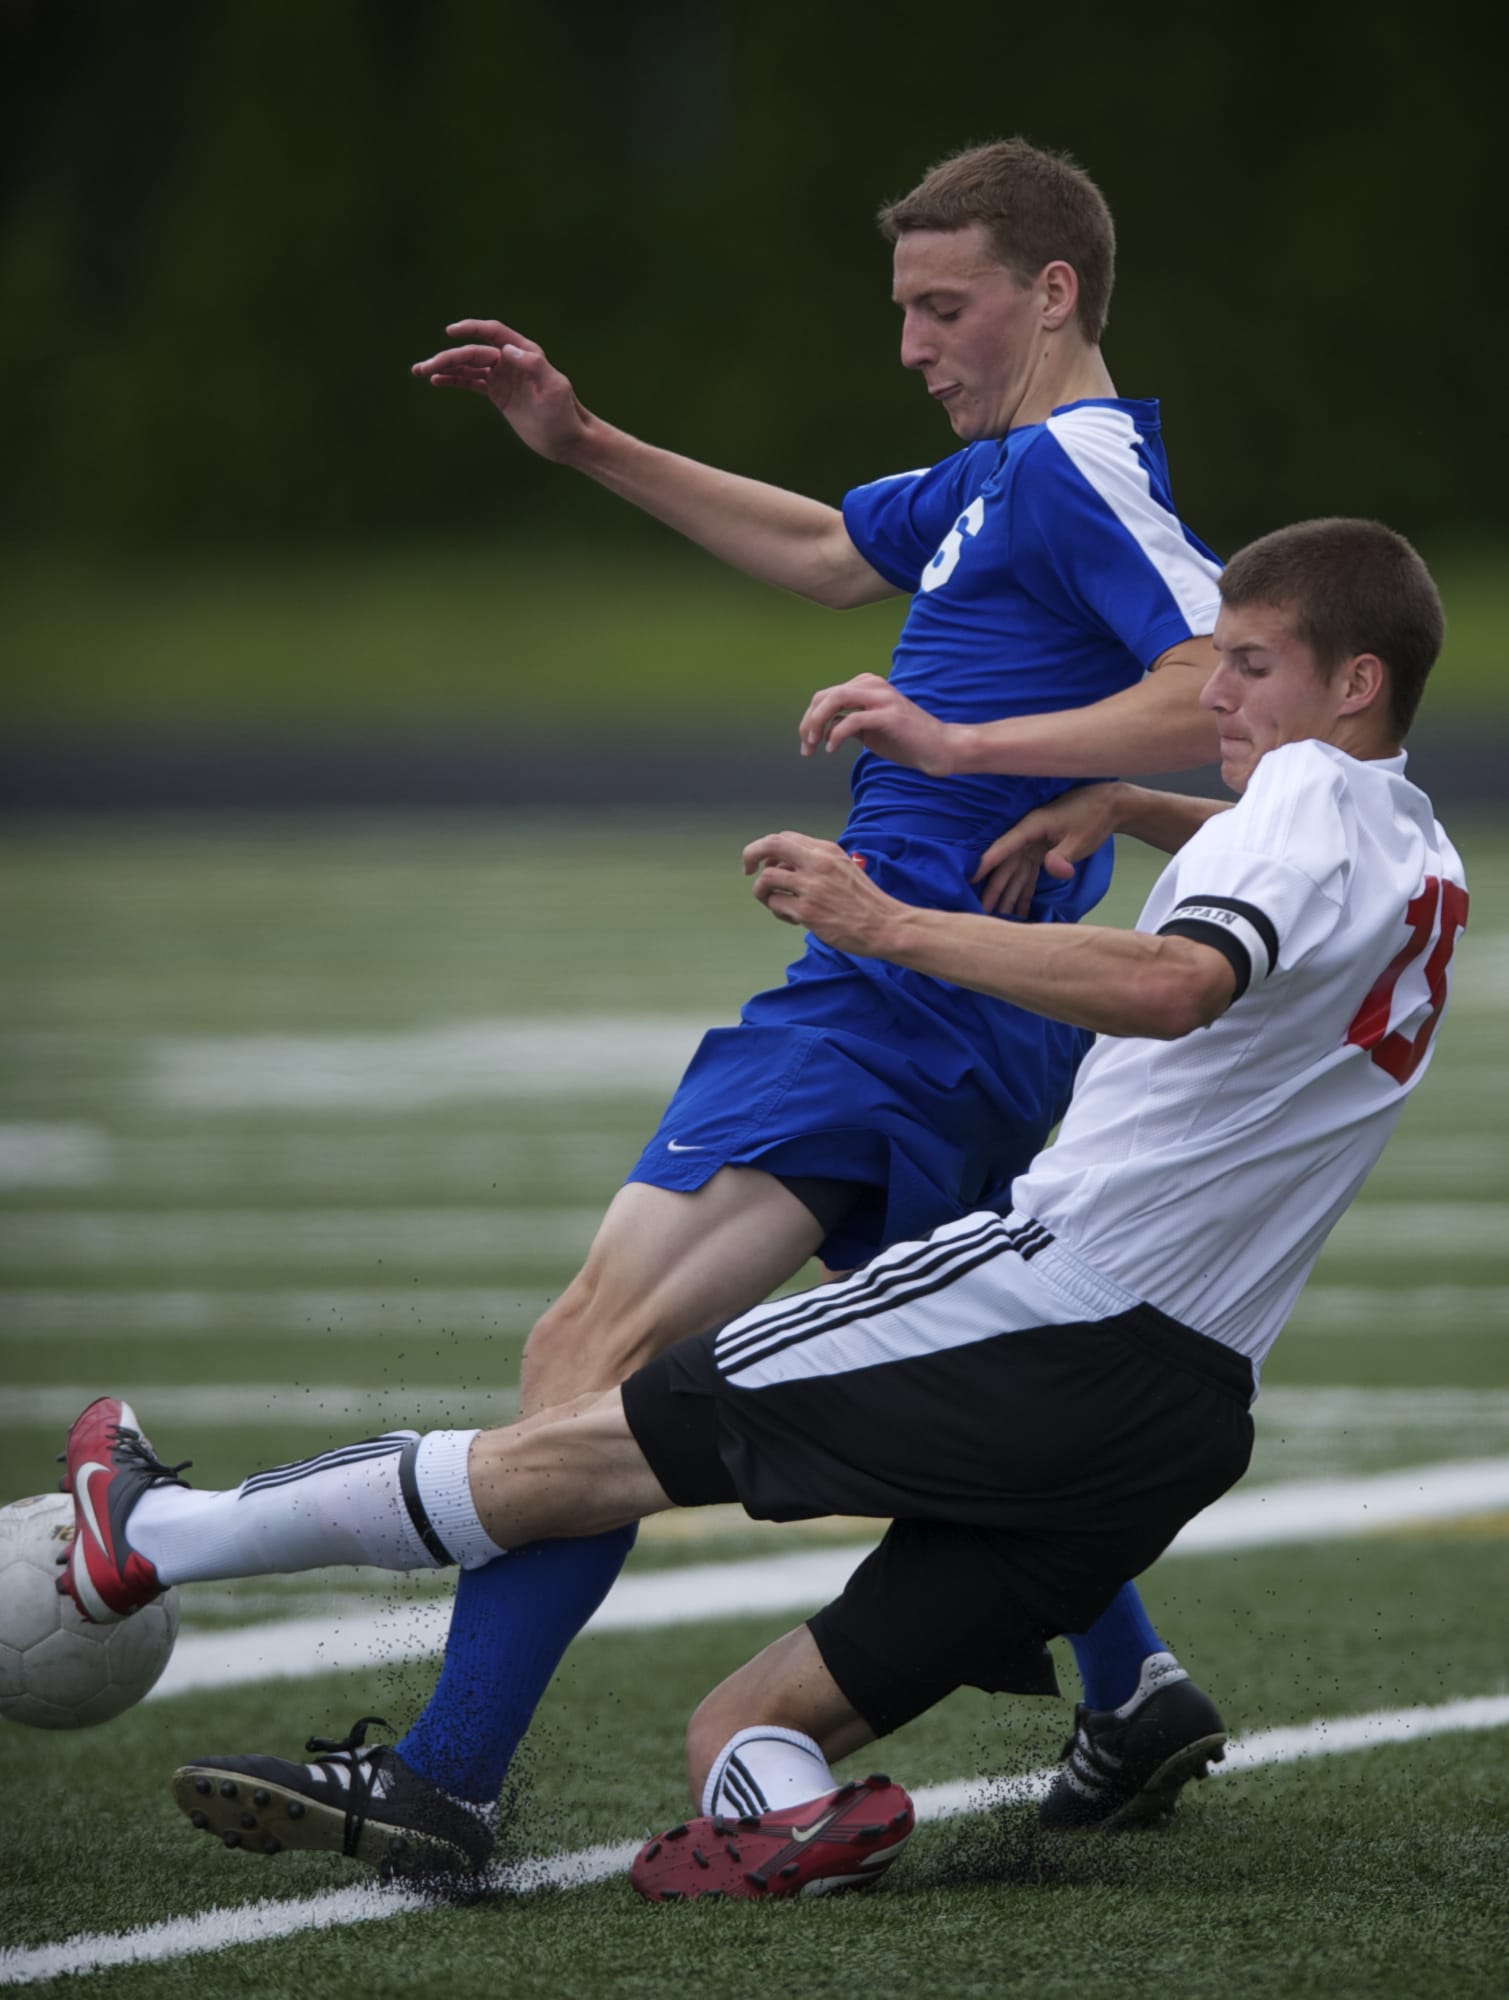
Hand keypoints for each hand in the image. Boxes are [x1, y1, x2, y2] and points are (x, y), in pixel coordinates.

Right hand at [411, 318, 591, 462]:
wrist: (569, 440)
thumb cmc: (565, 414)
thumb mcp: (554, 388)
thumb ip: (533, 365)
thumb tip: (505, 349)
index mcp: (524, 353)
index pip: (493, 334)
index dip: (471, 329)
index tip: (451, 332)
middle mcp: (511, 361)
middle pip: (474, 352)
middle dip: (448, 358)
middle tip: (425, 367)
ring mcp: (503, 377)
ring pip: (469, 367)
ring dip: (445, 367)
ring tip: (421, 371)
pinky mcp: (499, 394)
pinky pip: (472, 382)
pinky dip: (454, 380)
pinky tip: (437, 381)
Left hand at [743, 831, 903, 955]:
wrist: (885, 924)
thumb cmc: (865, 901)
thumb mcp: (844, 867)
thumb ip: (817, 862)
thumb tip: (782, 865)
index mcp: (827, 850)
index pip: (784, 838)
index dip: (767, 849)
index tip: (765, 863)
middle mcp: (818, 863)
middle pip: (770, 845)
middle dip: (751, 854)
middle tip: (747, 870)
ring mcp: (812, 887)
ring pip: (767, 879)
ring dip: (763, 892)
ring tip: (778, 904)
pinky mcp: (808, 912)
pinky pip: (775, 905)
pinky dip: (777, 911)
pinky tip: (792, 919)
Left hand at [797, 673, 958, 773]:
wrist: (939, 748)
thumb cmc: (905, 741)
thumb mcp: (870, 730)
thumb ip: (849, 724)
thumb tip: (824, 729)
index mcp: (868, 685)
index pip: (826, 695)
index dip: (810, 718)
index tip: (807, 742)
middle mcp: (874, 685)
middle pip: (826, 696)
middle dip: (809, 721)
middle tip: (806, 746)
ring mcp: (883, 698)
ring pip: (836, 699)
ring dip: (817, 723)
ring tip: (814, 745)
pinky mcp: (890, 715)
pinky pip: (853, 720)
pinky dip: (836, 734)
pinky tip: (832, 749)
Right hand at [973, 783, 1123, 917]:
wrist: (1108, 806)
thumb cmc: (1092, 818)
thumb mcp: (1079, 839)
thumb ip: (1062, 856)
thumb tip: (1050, 869)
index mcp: (1031, 827)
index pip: (1005, 847)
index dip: (987, 862)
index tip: (971, 877)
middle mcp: (1027, 837)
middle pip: (1006, 866)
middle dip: (994, 889)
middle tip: (981, 911)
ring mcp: (1033, 846)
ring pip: (1015, 874)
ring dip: (1006, 895)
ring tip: (995, 917)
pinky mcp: (1042, 853)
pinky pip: (1028, 875)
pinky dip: (1023, 892)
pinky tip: (1017, 910)